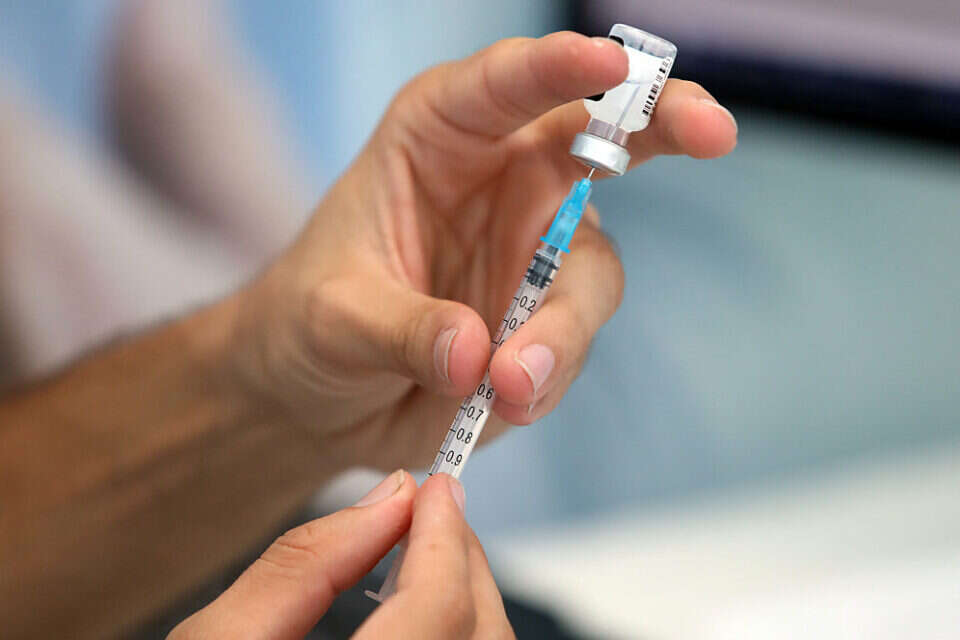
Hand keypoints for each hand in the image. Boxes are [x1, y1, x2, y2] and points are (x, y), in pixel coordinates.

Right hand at [168, 473, 514, 638]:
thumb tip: (388, 499)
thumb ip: (302, 566)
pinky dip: (459, 633)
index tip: (435, 485)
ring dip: (466, 597)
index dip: (444, 537)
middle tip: (436, 510)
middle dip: (462, 561)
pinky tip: (424, 610)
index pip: (440, 612)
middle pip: (480, 637)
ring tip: (427, 552)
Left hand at [233, 31, 737, 468]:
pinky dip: (547, 375)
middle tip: (712, 130)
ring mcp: (535, 250)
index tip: (609, 61)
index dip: (560, 68)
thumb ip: (403, 328)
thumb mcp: (334, 318)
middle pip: (602, 140)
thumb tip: (477, 354)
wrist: (316, 395)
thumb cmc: (307, 325)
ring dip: (561, 333)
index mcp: (441, 135)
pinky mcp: (545, 317)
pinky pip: (571, 341)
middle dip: (662, 125)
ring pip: (591, 273)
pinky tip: (502, 401)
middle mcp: (503, 179)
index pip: (507, 84)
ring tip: (507, 388)